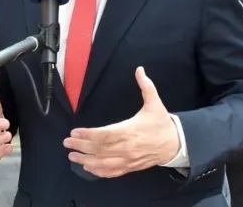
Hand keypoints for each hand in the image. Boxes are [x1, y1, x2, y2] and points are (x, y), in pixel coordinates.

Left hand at [64, 67, 179, 177]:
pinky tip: (87, 168)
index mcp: (130, 131)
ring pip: (103, 163)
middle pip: (99, 149)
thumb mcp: (155, 103)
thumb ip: (146, 86)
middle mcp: (127, 147)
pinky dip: (99, 172)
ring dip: (85, 160)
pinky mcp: (131, 167)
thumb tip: (140, 69)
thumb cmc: (162, 123)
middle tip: (66, 143)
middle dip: (81, 146)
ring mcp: (128, 159)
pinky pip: (112, 172)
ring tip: (72, 156)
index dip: (88, 135)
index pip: (104, 135)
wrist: (176, 144)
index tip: (75, 132)